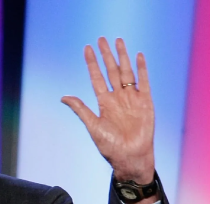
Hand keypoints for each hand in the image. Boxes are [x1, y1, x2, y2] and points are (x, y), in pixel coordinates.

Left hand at [61, 37, 154, 184]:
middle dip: (106, 55)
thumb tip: (63, 96)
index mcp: (104, 103)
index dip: (92, 63)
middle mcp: (117, 98)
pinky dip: (142, 69)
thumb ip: (81, 109)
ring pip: (126, 72)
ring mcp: (132, 99)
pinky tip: (139, 56)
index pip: (97, 78)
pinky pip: (144, 82)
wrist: (130, 157)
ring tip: (118, 41)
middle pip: (111, 71)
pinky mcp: (146, 102)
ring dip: (123, 57)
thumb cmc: (110, 146)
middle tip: (102, 39)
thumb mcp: (93, 126)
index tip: (87, 49)